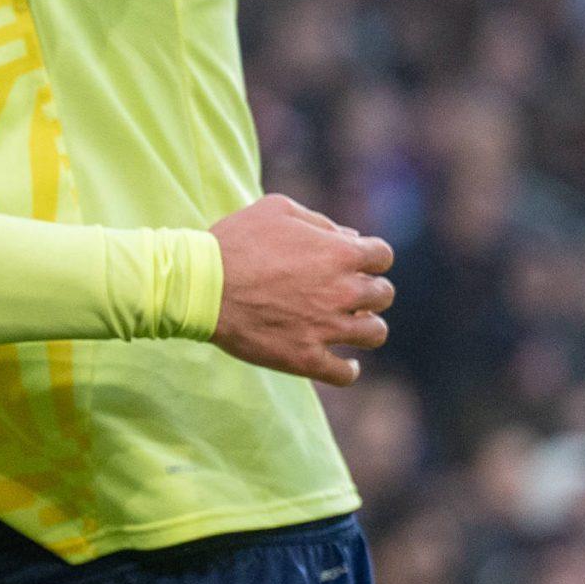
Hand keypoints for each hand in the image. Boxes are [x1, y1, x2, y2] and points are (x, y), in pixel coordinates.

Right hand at [208, 194, 393, 385]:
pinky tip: (342, 363)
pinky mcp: (305, 357)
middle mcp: (342, 291)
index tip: (354, 264)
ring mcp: (326, 327)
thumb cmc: (234, 242)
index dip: (370, 258)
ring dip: (365, 328)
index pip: (383, 256)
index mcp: (339, 253)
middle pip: (384, 294)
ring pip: (375, 333)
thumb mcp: (275, 210)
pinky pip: (345, 373)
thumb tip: (349, 237)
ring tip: (349, 327)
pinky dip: (347, 369)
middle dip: (369, 291)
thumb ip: (318, 221)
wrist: (200, 285)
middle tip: (346, 294)